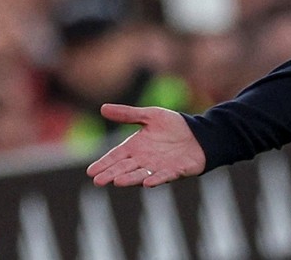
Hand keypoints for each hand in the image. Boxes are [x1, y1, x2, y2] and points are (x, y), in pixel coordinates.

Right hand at [85, 104, 205, 187]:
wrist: (199, 134)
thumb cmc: (173, 126)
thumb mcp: (150, 116)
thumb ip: (128, 114)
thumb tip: (102, 108)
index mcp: (135, 147)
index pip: (115, 157)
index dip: (104, 164)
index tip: (91, 171)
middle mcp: (143, 160)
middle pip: (124, 168)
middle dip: (111, 174)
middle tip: (98, 181)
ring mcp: (158, 167)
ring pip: (141, 174)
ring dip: (130, 179)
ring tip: (117, 182)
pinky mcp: (175, 171)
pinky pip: (164, 176)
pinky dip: (156, 179)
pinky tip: (148, 182)